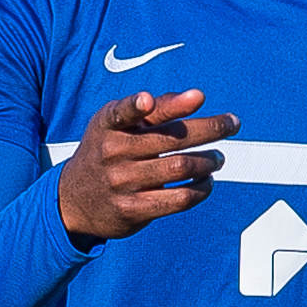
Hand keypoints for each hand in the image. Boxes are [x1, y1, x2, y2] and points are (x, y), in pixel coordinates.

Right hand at [56, 86, 234, 243]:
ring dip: (208, 161)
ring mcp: (122, 182)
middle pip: (171, 138)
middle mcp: (113, 152)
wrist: (73, 200)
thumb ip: (154, 109)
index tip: (178, 98)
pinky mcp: (133, 209)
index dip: (153, 104)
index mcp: (108, 125)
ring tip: (218, 158)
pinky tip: (207, 182)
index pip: (129, 111)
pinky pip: (177, 199)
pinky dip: (200, 189)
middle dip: (210, 129)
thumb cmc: (106, 152)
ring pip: (180, 168)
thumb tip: (195, 97)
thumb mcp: (116, 125)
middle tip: (232, 124)